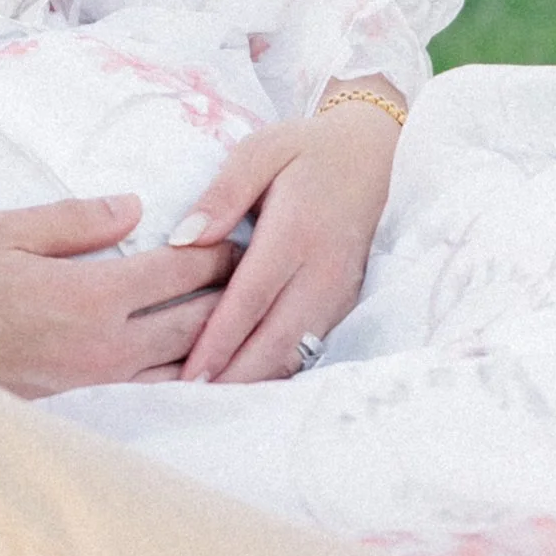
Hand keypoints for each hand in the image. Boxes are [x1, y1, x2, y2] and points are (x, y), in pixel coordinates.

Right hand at [0, 194, 235, 396]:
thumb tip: (135, 208)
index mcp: (91, 295)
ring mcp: (99, 379)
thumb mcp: (6, 228)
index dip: (216, 248)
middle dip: (231, 291)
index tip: (243, 231)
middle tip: (260, 268)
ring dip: (216, 338)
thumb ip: (77, 219)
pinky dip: (185, 373)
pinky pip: (153, 388)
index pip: (177, 270)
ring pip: (181, 363)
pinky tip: (200, 363)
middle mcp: (106, 345)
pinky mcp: (86, 399)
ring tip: (245, 315)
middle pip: (194, 319)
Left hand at [169, 93, 401, 384]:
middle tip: (191, 404)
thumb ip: (222, 194)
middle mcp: (322, 272)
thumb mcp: (260, 151)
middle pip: (276, 339)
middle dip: (235, 376)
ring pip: (297, 351)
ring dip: (257, 380)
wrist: (373, 155)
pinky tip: (247, 382)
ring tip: (213, 404)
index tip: (189, 374)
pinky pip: (310, 345)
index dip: (220, 340)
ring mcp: (339, 292)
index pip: (251, 298)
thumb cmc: (305, 150)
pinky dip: (279, 368)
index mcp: (296, 233)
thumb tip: (182, 239)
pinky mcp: (344, 303)